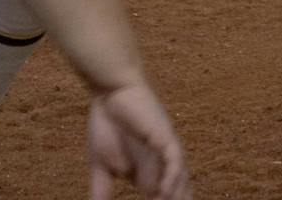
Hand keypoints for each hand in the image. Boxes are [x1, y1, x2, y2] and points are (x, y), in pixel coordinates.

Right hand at [88, 83, 188, 199]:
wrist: (109, 91)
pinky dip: (173, 179)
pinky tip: (164, 192)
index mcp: (150, 180)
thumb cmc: (107, 124)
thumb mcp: (101, 167)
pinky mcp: (166, 139)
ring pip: (180, 187)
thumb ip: (102, 192)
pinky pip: (176, 163)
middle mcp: (162, 171)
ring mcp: (167, 156)